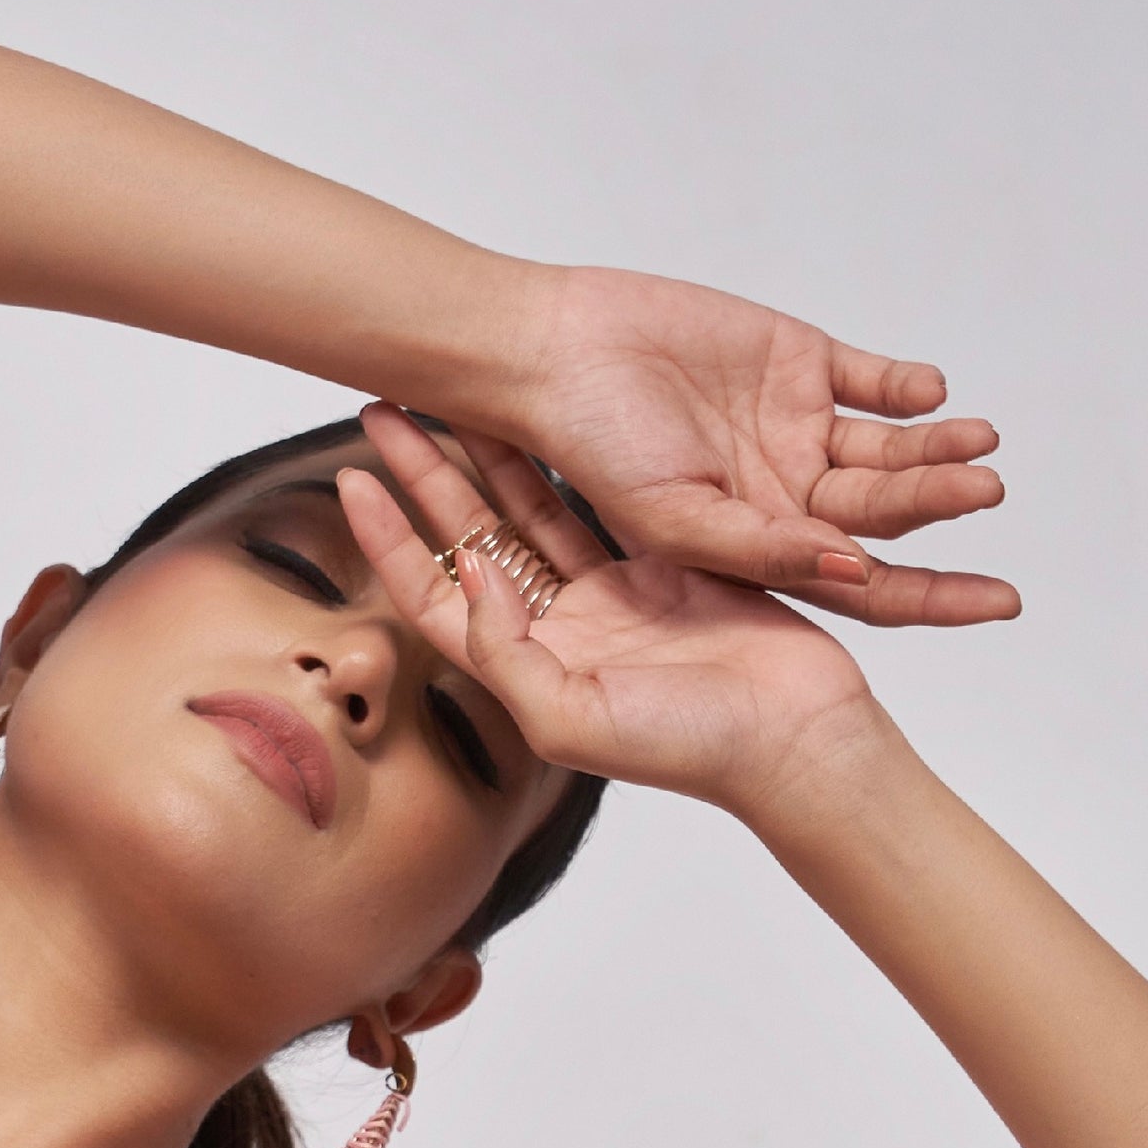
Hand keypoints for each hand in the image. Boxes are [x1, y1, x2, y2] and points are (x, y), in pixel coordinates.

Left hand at [339, 413, 896, 816]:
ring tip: (457, 399)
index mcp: (527, 667)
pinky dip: (573, 464)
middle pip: (475, 540)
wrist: (795, 739)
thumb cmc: (690, 747)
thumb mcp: (570, 719)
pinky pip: (605, 507)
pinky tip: (545, 420)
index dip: (387, 539)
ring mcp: (613, 600)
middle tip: (389, 409)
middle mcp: (560, 630)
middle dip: (429, 478)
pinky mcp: (667, 573)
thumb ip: (504, 651)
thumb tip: (468, 569)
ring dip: (494, 460)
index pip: (432, 596)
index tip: (352, 478)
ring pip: (535, 514)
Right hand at [486, 263, 1015, 626]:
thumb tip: (856, 569)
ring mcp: (800, 427)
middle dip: (940, 504)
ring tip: (978, 441)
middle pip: (888, 514)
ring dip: (937, 448)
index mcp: (767, 549)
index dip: (936, 598)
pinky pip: (872, 380)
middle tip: (985, 489)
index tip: (1002, 603)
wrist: (555, 352)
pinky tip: (929, 394)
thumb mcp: (675, 519)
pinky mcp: (800, 362)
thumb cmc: (592, 448)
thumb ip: (762, 549)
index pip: (870, 587)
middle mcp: (792, 493)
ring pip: (890, 449)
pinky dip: (906, 387)